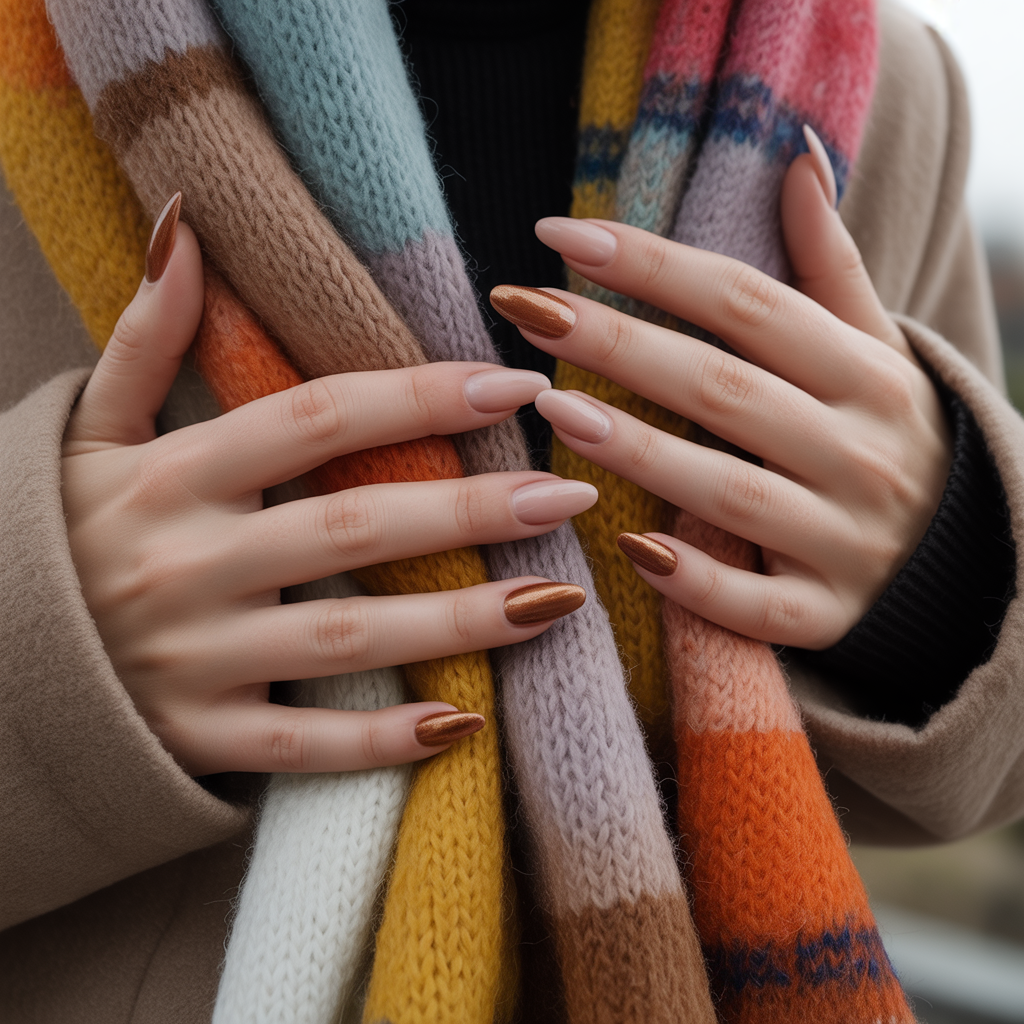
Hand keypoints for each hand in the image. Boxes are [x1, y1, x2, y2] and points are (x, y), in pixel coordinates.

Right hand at [62, 211, 592, 776]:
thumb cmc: (55, 534)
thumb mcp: (88, 431)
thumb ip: (143, 337)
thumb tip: (185, 227)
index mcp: (173, 476)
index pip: (317, 420)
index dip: (420, 397)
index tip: (514, 387)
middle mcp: (188, 563)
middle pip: (354, 526)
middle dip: (471, 510)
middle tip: (570, 496)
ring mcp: (194, 658)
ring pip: (348, 636)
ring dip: (460, 621)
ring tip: (557, 600)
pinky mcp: (198, 735)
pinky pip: (303, 742)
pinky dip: (382, 739)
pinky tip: (463, 723)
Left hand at [491, 141, 950, 649]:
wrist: (959, 557)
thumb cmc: (886, 433)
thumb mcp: (877, 346)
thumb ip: (830, 261)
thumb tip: (796, 152)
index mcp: (869, 374)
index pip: (747, 304)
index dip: (653, 265)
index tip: (561, 234)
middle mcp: (860, 453)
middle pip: (724, 389)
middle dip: (620, 346)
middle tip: (528, 311)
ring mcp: (844, 541)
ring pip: (730, 492)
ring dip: (639, 452)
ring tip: (553, 408)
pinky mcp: (825, 614)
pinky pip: (754, 604)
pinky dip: (694, 580)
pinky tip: (627, 547)